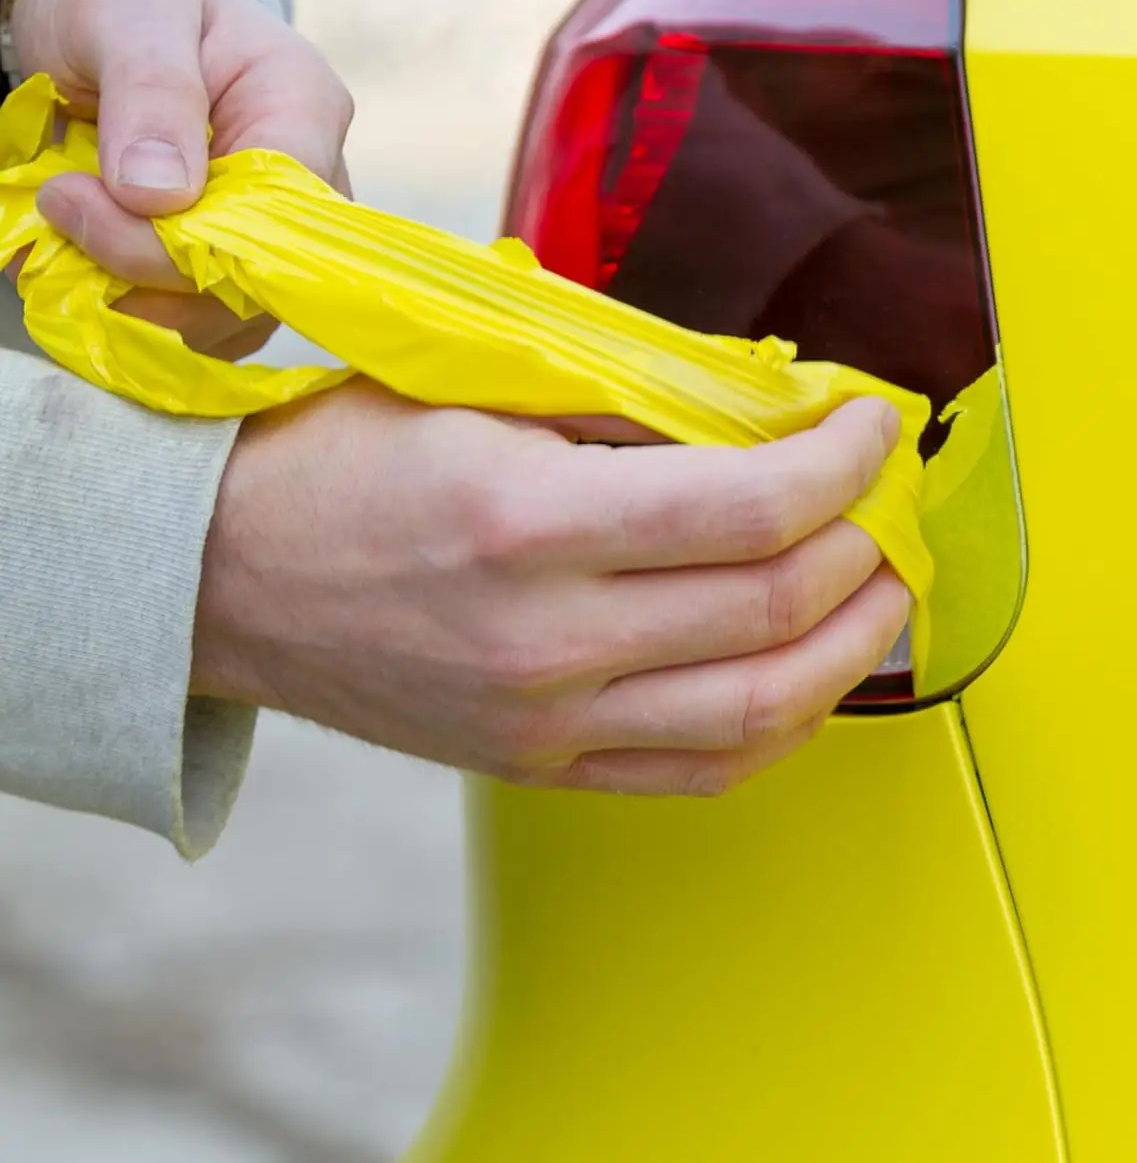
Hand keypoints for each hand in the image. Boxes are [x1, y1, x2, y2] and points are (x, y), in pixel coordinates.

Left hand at [8, 0, 351, 357]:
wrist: (115, 4)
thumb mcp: (126, 11)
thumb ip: (150, 93)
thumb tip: (159, 198)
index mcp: (304, 107)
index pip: (277, 211)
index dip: (185, 239)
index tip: (76, 202)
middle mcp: (311, 180)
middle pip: (260, 278)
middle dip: (147, 274)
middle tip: (56, 214)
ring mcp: (279, 228)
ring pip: (234, 316)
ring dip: (138, 302)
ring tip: (64, 243)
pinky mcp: (240, 260)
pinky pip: (205, 318)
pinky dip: (139, 309)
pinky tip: (87, 267)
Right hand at [193, 387, 910, 794]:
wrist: (220, 575)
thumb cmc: (338, 460)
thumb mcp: (474, 391)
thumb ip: (627, 404)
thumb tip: (766, 412)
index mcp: (529, 521)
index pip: (750, 504)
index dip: (843, 461)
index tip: (873, 423)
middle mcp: (547, 638)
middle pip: (776, 606)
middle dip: (867, 543)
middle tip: (889, 497)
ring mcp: (546, 721)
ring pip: (765, 708)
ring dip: (856, 644)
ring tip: (883, 587)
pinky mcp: (540, 766)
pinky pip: (704, 771)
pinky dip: (786, 724)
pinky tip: (816, 672)